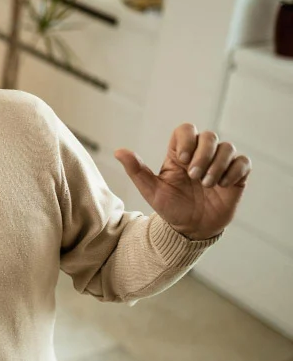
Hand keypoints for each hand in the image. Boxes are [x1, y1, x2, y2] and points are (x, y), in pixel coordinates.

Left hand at [115, 123, 251, 240]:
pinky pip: (243, 162)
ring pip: (227, 147)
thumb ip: (136, 170)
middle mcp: (201, 155)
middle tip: (194, 177)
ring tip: (207, 184)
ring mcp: (219, 165)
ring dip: (217, 165)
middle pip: (209, 136)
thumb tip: (118, 151)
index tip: (183, 160)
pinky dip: (233, 171)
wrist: (190, 230)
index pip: (186, 129)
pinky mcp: (236, 176)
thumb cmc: (170, 208)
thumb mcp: (151, 190)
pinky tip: (222, 185)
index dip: (187, 139)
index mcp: (180, 155)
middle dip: (203, 155)